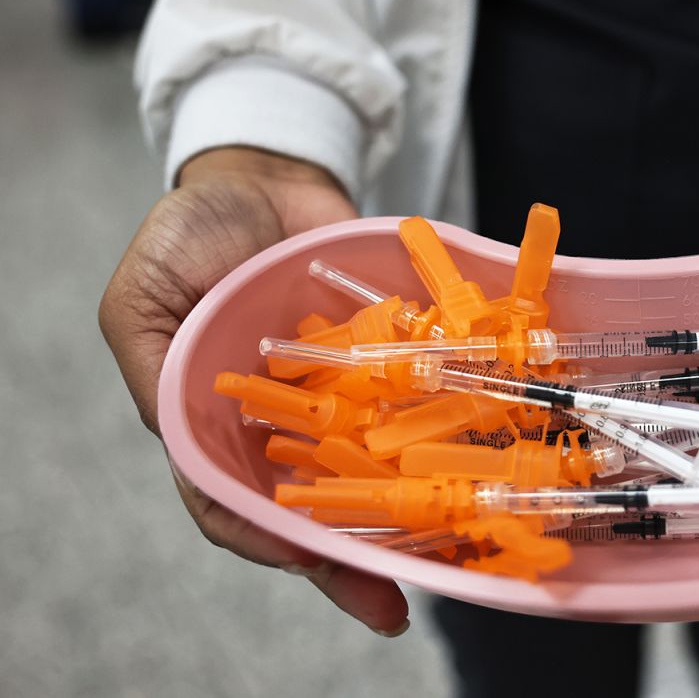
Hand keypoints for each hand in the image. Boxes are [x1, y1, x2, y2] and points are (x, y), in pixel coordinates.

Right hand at [100, 147, 409, 635]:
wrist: (266, 174)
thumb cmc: (190, 231)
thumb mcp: (145, 297)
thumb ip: (159, 365)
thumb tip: (181, 436)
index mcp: (213, 424)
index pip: (233, 504)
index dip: (268, 540)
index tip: (311, 561)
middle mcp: (280, 424)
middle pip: (312, 507)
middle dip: (350, 555)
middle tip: (393, 602)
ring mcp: (338, 397)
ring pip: (371, 468)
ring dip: (405, 509)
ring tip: (446, 552)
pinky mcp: (385, 364)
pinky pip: (413, 404)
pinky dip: (440, 431)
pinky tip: (476, 458)